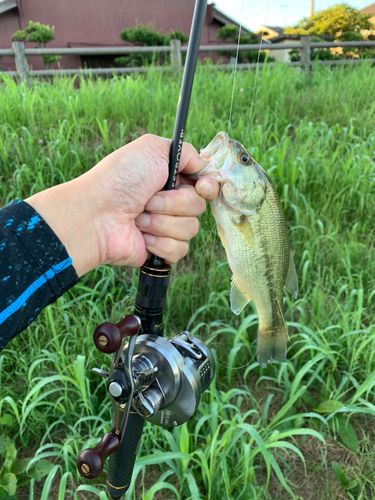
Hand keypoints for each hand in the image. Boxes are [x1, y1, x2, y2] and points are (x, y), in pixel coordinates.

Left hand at [26, 134, 218, 276]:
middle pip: (199, 206)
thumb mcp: (152, 148)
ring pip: (191, 229)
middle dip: (174, 203)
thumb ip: (186, 151)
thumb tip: (205, 166)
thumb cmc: (120, 179)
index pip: (205, 185)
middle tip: (148, 200)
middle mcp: (170, 202)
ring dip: (163, 222)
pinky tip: (142, 237)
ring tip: (138, 218)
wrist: (97, 215)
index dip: (207, 187)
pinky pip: (180, 249)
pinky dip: (160, 242)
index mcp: (170, 178)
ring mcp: (165, 227)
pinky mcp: (161, 250)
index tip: (200, 187)